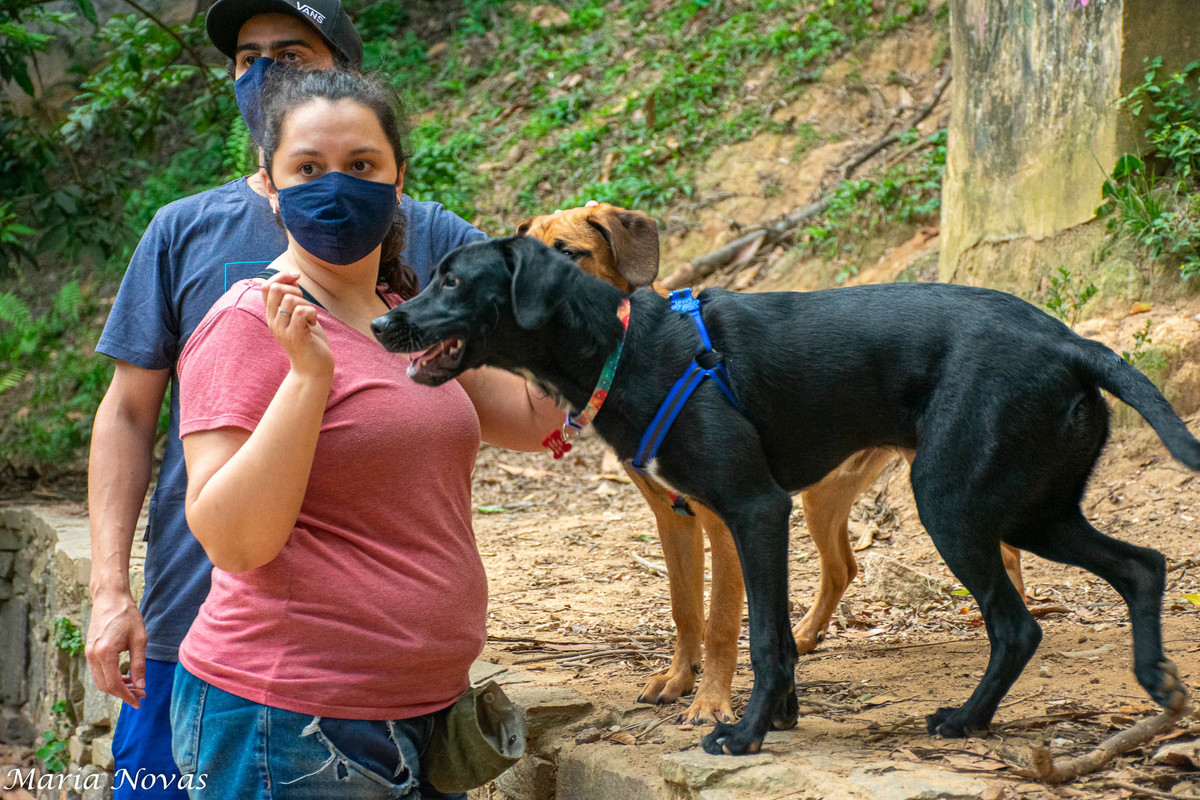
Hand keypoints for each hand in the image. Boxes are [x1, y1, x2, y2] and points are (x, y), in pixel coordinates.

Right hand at [85, 588, 147, 706]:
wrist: (110, 598)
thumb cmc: (127, 615)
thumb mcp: (140, 639)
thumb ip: (139, 664)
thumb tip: (141, 685)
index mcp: (105, 653)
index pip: (114, 684)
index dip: (127, 696)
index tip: (139, 702)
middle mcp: (92, 655)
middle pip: (105, 686)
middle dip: (123, 693)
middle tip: (141, 694)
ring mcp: (88, 653)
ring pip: (100, 680)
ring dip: (117, 687)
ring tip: (136, 687)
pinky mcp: (89, 650)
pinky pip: (98, 672)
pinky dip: (110, 678)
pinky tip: (125, 677)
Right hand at [261, 272, 332, 379]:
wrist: (313, 368)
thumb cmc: (309, 340)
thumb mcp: (299, 315)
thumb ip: (293, 298)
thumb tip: (292, 277)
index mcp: (272, 315)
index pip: (266, 286)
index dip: (281, 276)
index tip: (296, 277)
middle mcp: (273, 321)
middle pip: (275, 289)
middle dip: (294, 290)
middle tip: (304, 304)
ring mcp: (282, 329)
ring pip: (290, 300)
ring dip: (306, 304)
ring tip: (309, 317)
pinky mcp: (295, 336)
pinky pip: (302, 312)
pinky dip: (312, 313)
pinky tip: (313, 323)